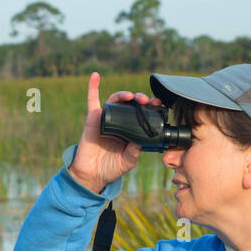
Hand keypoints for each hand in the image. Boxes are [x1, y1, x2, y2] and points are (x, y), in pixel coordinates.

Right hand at [68, 71, 164, 194]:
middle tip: (145, 101)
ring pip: (115, 100)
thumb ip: (135, 150)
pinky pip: (92, 101)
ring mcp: (106, 118)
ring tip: (131, 96)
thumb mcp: (128, 160)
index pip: (142, 114)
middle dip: (139, 99)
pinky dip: (93, 87)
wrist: (93, 175)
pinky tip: (95, 76)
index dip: (150, 107)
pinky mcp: (93, 119)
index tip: (158, 104)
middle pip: (130, 104)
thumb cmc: (112, 168)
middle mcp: (120, 121)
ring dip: (123, 95)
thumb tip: (142, 138)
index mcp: (131, 129)